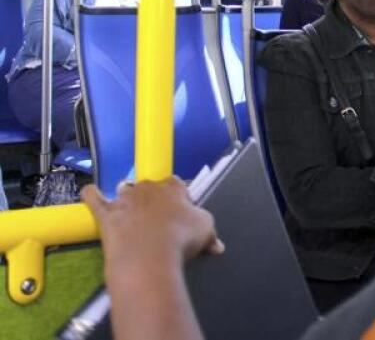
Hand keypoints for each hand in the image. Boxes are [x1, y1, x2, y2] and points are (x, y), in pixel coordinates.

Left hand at [82, 177, 223, 271]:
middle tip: (159, 220)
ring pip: (126, 189)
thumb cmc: (181, 240)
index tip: (182, 214)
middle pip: (150, 186)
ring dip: (128, 198)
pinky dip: (91, 194)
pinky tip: (90, 192)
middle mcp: (148, 188)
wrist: (148, 256)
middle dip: (154, 199)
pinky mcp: (106, 214)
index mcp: (173, 187)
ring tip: (132, 212)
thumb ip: (210, 232)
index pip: (177, 184)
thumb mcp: (206, 231)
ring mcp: (124, 199)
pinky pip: (94, 198)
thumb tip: (217, 246)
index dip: (180, 198)